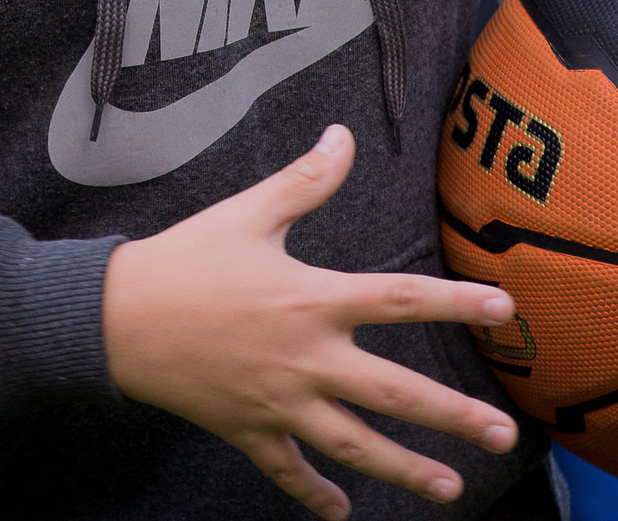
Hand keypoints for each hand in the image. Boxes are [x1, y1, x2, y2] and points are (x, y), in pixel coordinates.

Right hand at [102, 124, 520, 518]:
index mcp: (310, 299)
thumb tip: (344, 135)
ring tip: (450, 490)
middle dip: (452, 416)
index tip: (504, 309)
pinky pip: (287, 471)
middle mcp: (305, 358)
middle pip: (393, 392)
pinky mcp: (247, 429)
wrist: (113, 318)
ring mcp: (278, 402)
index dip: (455, 303)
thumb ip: (304, 181)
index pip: (398, 299)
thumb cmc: (183, 260)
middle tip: (503, 434)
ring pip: (354, 445)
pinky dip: (314, 495)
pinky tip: (342, 513)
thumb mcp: (247, 214)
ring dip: (406, 470)